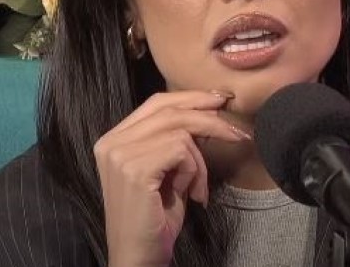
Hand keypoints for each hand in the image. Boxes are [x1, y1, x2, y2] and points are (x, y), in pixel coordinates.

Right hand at [94, 90, 248, 266]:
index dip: (190, 98)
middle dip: (210, 118)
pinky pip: (182, 151)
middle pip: (170, 111)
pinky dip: (195, 171)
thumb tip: (210, 110)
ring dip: (200, 161)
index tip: (220, 100)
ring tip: (198, 188)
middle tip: (237, 134)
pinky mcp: (134, 170)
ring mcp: (120, 154)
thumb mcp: (169, 169)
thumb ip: (177, 140)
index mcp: (114, 138)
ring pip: (180, 132)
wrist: (139, 257)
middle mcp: (111, 142)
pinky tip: (191, 193)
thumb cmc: (156, 217)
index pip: (156, 103)